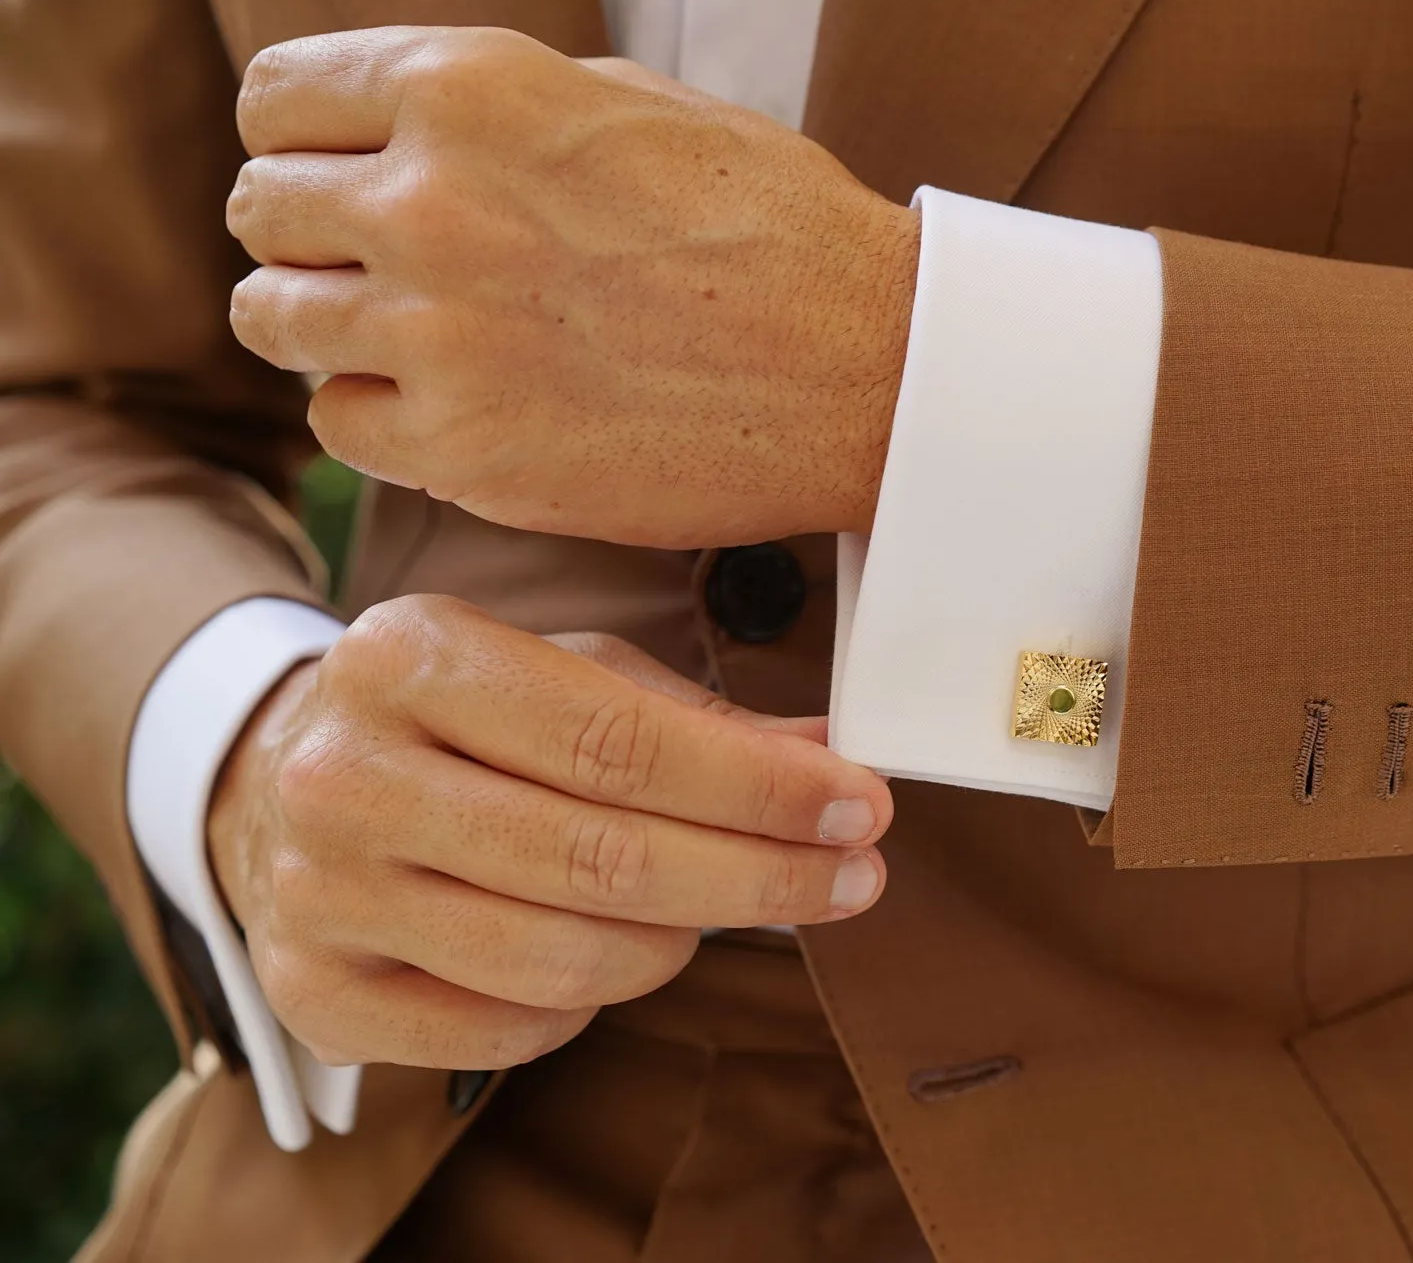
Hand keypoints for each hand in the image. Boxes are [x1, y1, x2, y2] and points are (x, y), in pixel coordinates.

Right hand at [206, 594, 891, 1069]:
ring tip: (725, 907)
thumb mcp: (564, 673)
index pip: (619, 740)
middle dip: (759, 877)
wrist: (279, 781)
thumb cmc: (460, 719)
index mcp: (412, 656)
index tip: (861, 807)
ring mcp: (320, 893)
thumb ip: (696, 717)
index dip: (760, 787)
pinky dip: (590, 1002)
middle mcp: (347, 774)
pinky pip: (509, 1028)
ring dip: (681, 943)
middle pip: (601, 859)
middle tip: (854, 877)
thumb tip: (833, 754)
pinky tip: (617, 951)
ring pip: (562, 958)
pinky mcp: (315, 993)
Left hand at [225, 25, 918, 548]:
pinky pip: (339, 425)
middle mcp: (431, 203)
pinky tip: (451, 404)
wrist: (870, 368)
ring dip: (326, 326)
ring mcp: (440, 334)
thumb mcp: (631, 105)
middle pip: (260, 212)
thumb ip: (490, 108)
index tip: (331, 173)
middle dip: (309, 234)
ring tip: (405, 337)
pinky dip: (378, 415)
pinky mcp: (466, 451)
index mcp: (468, 88)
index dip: (299, 139)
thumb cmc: (776, 230)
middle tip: (376, 266)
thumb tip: (397, 134)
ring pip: (275, 321)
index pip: (275, 100)